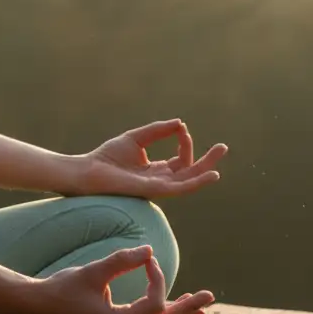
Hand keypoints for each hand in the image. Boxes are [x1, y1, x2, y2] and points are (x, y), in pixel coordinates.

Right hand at [1, 243, 213, 313]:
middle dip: (188, 309)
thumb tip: (149, 250)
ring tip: (201, 310)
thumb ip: (121, 260)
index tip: (147, 258)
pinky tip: (171, 309)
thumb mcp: (92, 272)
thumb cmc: (61, 290)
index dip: (157, 277)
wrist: (35, 308)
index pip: (154, 303)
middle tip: (210, 298)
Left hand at [73, 118, 227, 199]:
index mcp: (156, 170)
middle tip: (223, 147)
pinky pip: (180, 188)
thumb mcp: (137, 138)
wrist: (89, 171)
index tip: (182, 129)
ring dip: (206, 169)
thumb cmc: (108, 157)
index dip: (185, 144)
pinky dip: (197, 182)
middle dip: (207, 160)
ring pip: (189, 181)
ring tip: (220, 156)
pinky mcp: (155, 190)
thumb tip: (180, 123)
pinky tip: (210, 174)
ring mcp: (159, 187)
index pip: (180, 160)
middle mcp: (160, 181)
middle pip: (190, 172)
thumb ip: (158, 131)